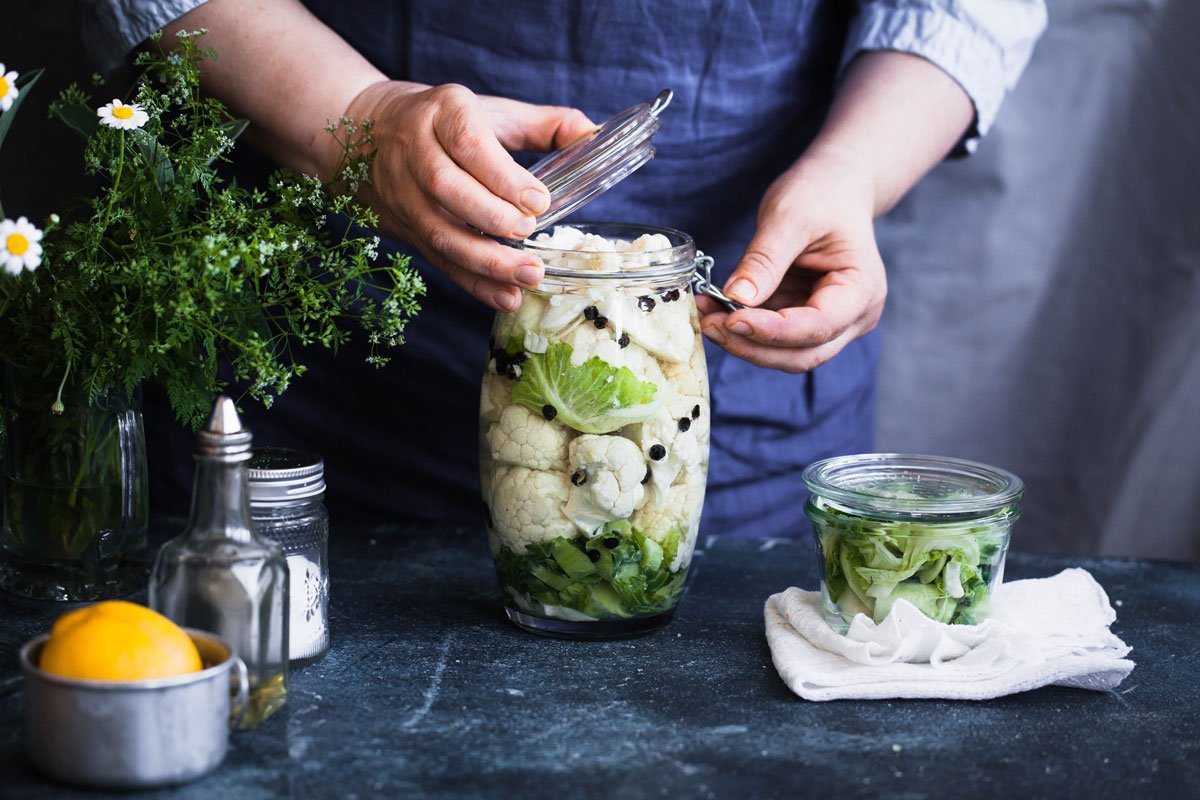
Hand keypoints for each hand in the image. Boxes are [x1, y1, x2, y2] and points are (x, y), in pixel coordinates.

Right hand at [346, 82, 594, 310]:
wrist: (367, 133)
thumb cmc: (445, 122)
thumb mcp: (490, 111)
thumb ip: (544, 123)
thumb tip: (594, 135)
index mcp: (442, 112)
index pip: (467, 142)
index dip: (501, 175)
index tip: (539, 200)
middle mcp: (415, 151)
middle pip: (446, 188)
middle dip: (492, 218)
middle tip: (531, 236)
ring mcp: (405, 194)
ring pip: (439, 232)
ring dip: (486, 261)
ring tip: (529, 275)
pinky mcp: (407, 228)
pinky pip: (438, 261)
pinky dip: (474, 284)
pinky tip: (506, 298)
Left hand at [697, 148, 886, 372]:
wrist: (834, 187)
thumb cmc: (821, 194)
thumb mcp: (790, 216)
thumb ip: (765, 259)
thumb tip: (737, 297)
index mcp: (861, 290)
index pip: (818, 326)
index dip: (773, 331)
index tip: (732, 320)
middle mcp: (853, 317)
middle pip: (802, 353)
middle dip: (752, 345)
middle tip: (708, 324)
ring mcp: (831, 323)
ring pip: (785, 353)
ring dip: (743, 341)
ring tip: (706, 314)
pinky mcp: (804, 319)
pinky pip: (773, 337)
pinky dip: (743, 329)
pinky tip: (715, 310)